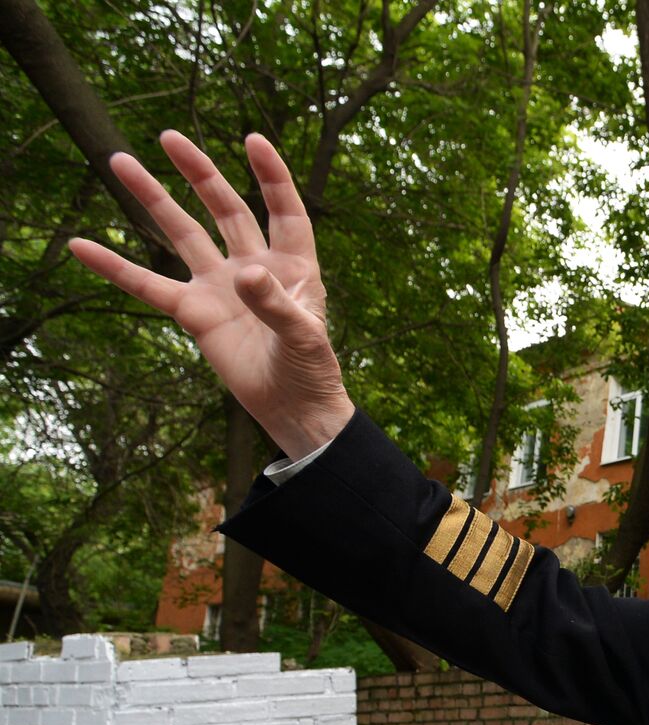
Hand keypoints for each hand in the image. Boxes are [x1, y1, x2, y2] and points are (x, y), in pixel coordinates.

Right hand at [69, 131, 353, 459]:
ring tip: (120, 161)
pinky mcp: (194, 312)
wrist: (291, 406)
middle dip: (199, 173)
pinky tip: (83, 245)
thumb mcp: (303, 337)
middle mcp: (253, 266)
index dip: (271, 176)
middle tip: (169, 137)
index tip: (252, 140)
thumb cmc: (310, 369)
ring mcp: (220, 286)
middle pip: (225, 208)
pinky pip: (149, 286)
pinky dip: (116, 268)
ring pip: (183, 234)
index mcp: (292, 265)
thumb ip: (276, 305)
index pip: (282, 210)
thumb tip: (244, 274)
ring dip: (154, 200)